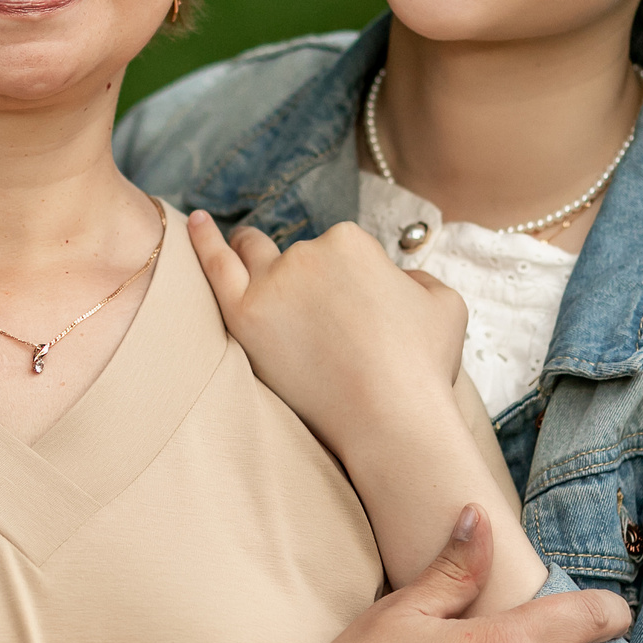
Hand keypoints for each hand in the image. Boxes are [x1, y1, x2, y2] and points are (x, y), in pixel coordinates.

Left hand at [190, 212, 466, 451]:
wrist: (392, 421)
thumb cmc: (423, 368)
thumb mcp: (446, 304)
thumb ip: (417, 279)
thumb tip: (398, 280)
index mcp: (352, 241)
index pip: (337, 251)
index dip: (348, 285)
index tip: (358, 320)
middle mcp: (308, 252)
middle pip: (296, 256)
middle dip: (305, 278)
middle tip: (312, 310)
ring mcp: (272, 283)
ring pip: (253, 255)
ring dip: (252, 253)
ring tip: (250, 259)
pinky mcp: (244, 316)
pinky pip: (215, 266)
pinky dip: (203, 240)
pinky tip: (196, 222)